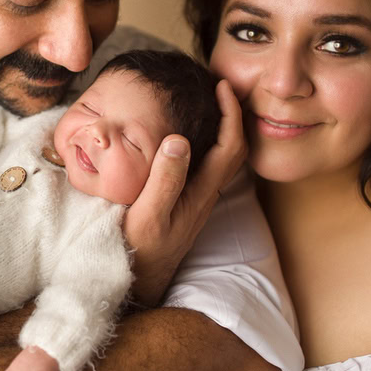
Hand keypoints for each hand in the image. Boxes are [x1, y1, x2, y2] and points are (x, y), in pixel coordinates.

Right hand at [123, 80, 244, 305]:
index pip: (230, 146)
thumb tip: (179, 139)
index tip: (221, 86)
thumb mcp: (147, 215)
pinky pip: (205, 166)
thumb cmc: (139, 251)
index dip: (231, 113)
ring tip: (207, 104)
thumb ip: (164, 180)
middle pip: (232, 149)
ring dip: (220, 128)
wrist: (137, 284)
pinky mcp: (185, 204)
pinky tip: (186, 136)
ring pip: (221, 158)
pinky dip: (204, 143)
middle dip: (231, 114)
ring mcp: (196, 201)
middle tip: (218, 87)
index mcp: (200, 193)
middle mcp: (205, 195)